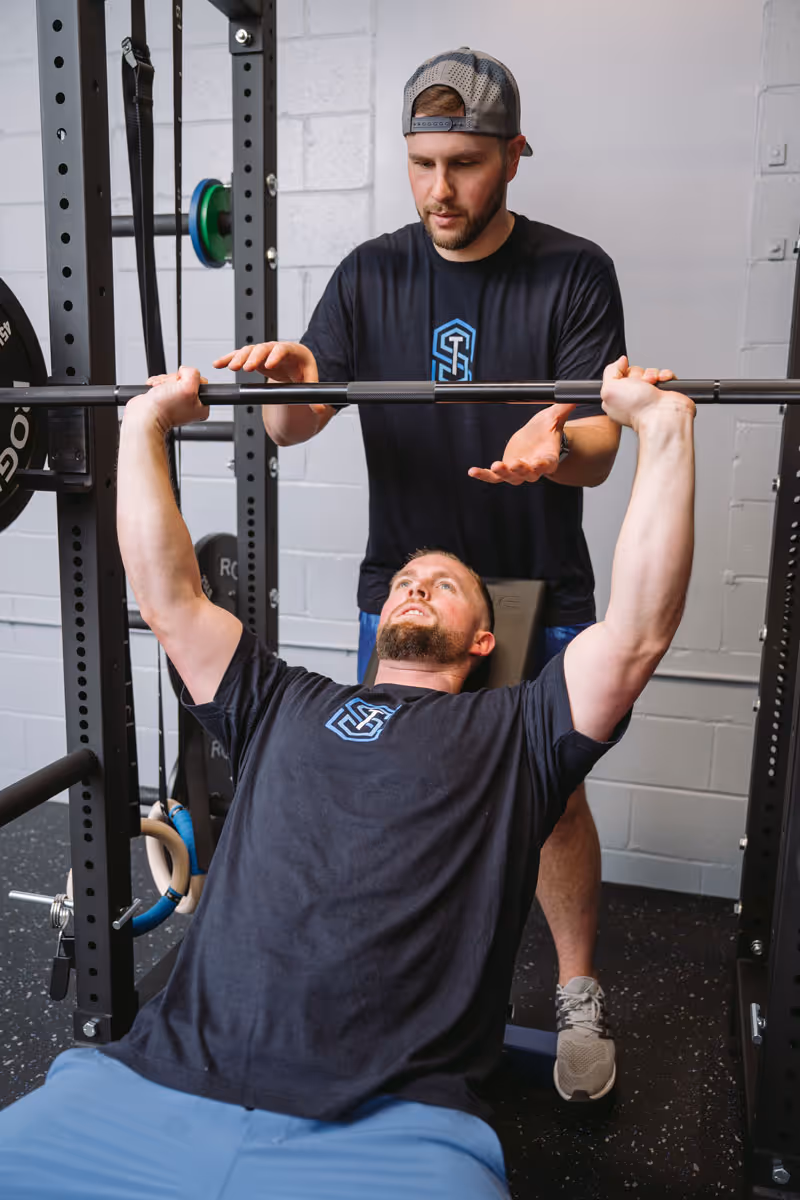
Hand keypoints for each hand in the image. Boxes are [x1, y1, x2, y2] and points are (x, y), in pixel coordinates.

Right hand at [134, 366, 208, 432]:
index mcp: (201, 406)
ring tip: (160, 391)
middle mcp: (190, 404)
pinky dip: (157, 383)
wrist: (145, 415)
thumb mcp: (188, 387)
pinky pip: (164, 382)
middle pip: (185, 378)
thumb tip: (185, 370)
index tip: (181, 386)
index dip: (188, 379)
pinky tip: (155, 390)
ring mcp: (177, 400)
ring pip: (173, 379)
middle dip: (173, 380)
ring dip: (163, 381)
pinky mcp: (166, 397)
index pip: (200, 381)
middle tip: (169, 390)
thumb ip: (193, 374)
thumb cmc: (165, 408)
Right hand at [213, 341, 327, 415]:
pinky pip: (240, 356)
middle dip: (254, 357)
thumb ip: (313, 396)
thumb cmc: (303, 369)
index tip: (269, 364)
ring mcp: (264, 352)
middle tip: (245, 368)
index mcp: (293, 351)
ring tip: (230, 367)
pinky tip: (218, 364)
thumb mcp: (310, 380)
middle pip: (264, 349)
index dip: (275, 356)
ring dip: (239, 357)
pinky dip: (229, 359)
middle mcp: (276, 349)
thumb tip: (319, 410)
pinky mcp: (254, 357)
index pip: (283, 350)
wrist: (296, 364)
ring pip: (250, 351)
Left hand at [467, 402, 576, 484]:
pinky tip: (472, 471)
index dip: (542, 465)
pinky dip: (484, 475)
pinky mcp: (505, 471)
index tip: (539, 464)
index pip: (547, 464)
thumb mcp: (553, 417)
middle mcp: (533, 469)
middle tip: (514, 464)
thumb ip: (562, 408)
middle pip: (528, 474)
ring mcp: (518, 471)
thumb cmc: (545, 430)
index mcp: (548, 459)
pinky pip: (494, 477)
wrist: (535, 437)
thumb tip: (573, 396)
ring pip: (511, 477)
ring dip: (502, 473)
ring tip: (495, 466)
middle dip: (520, 470)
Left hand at [600, 356, 692, 429]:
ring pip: (650, 372)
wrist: (662, 415)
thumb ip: (610, 371)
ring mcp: (648, 396)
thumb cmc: (637, 408)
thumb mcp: (609, 388)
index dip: (622, 373)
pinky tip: (662, 381)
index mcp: (616, 399)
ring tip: (652, 385)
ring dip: (652, 374)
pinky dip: (664, 375)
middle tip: (639, 385)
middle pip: (634, 372)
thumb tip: (621, 361)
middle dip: (638, 374)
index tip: (625, 380)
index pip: (617, 376)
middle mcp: (631, 398)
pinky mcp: (663, 393)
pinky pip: (664, 375)